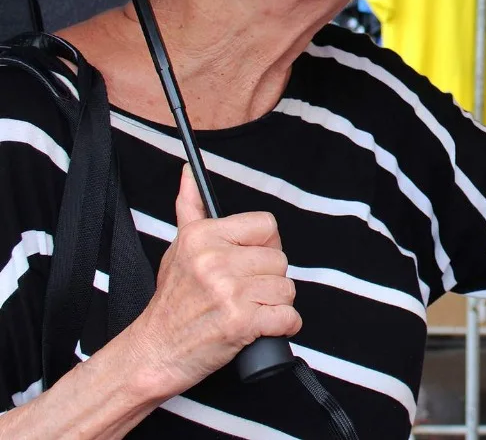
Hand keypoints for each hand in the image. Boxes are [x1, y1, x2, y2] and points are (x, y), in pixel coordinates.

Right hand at [123, 166, 299, 401]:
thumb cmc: (170, 304)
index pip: (267, 225)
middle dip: (268, 280)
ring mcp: (229, 292)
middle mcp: (215, 261)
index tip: (249, 262)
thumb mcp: (177, 249)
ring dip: (274, 305)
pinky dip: (282, 327)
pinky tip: (260, 328)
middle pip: (280, 260)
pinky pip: (289, 318)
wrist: (153, 354)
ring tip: (247, 311)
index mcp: (203, 237)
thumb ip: (189, 208)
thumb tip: (189, 174)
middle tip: (241, 294)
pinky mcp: (241, 323)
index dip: (264, 246)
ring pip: (287, 289)